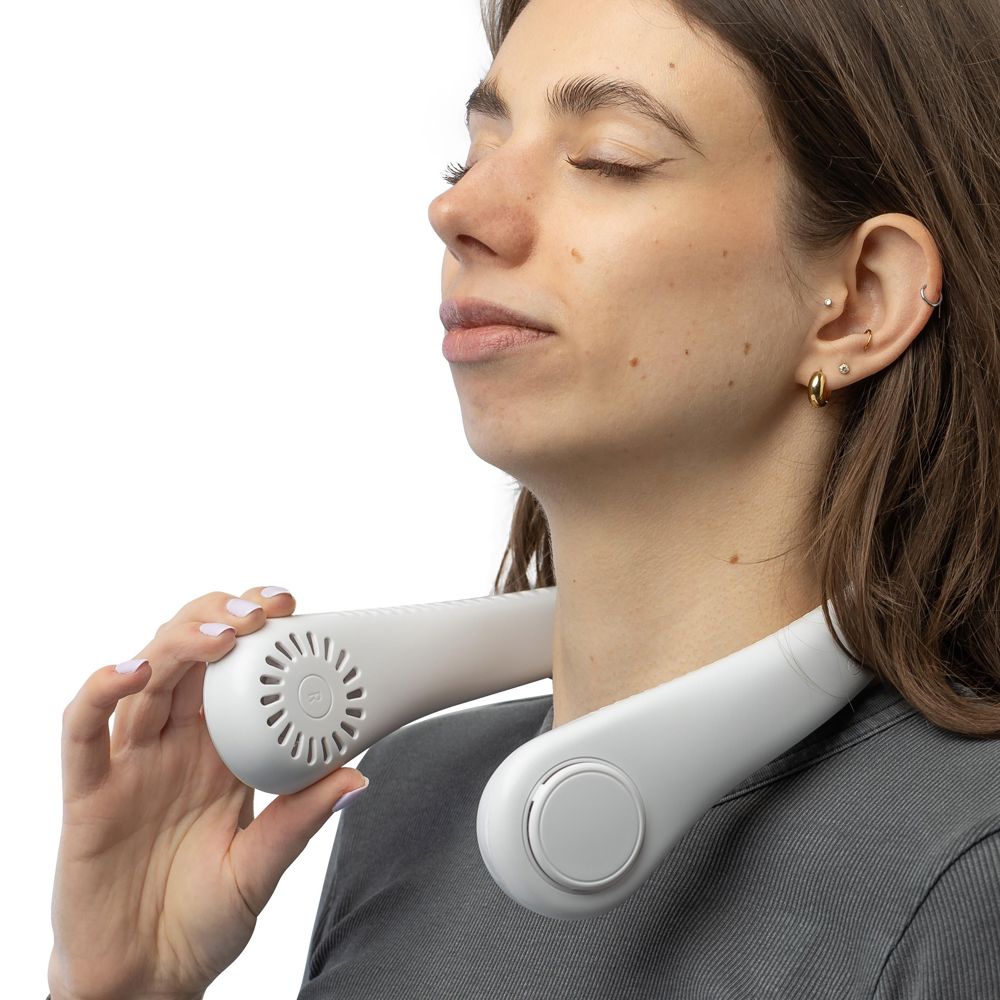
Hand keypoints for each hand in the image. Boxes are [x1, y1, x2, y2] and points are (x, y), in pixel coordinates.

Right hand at [49, 586, 367, 999]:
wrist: (147, 979)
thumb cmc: (202, 918)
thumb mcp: (262, 866)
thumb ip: (299, 819)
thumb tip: (357, 776)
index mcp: (221, 753)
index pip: (236, 674)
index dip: (258, 633)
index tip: (292, 606)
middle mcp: (176, 746)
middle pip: (189, 658)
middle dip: (221, 620)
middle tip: (260, 611)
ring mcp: (131, 764)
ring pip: (145, 678)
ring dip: (179, 642)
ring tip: (220, 634)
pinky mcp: (89, 793)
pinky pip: (83, 731)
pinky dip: (101, 692)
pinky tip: (132, 670)